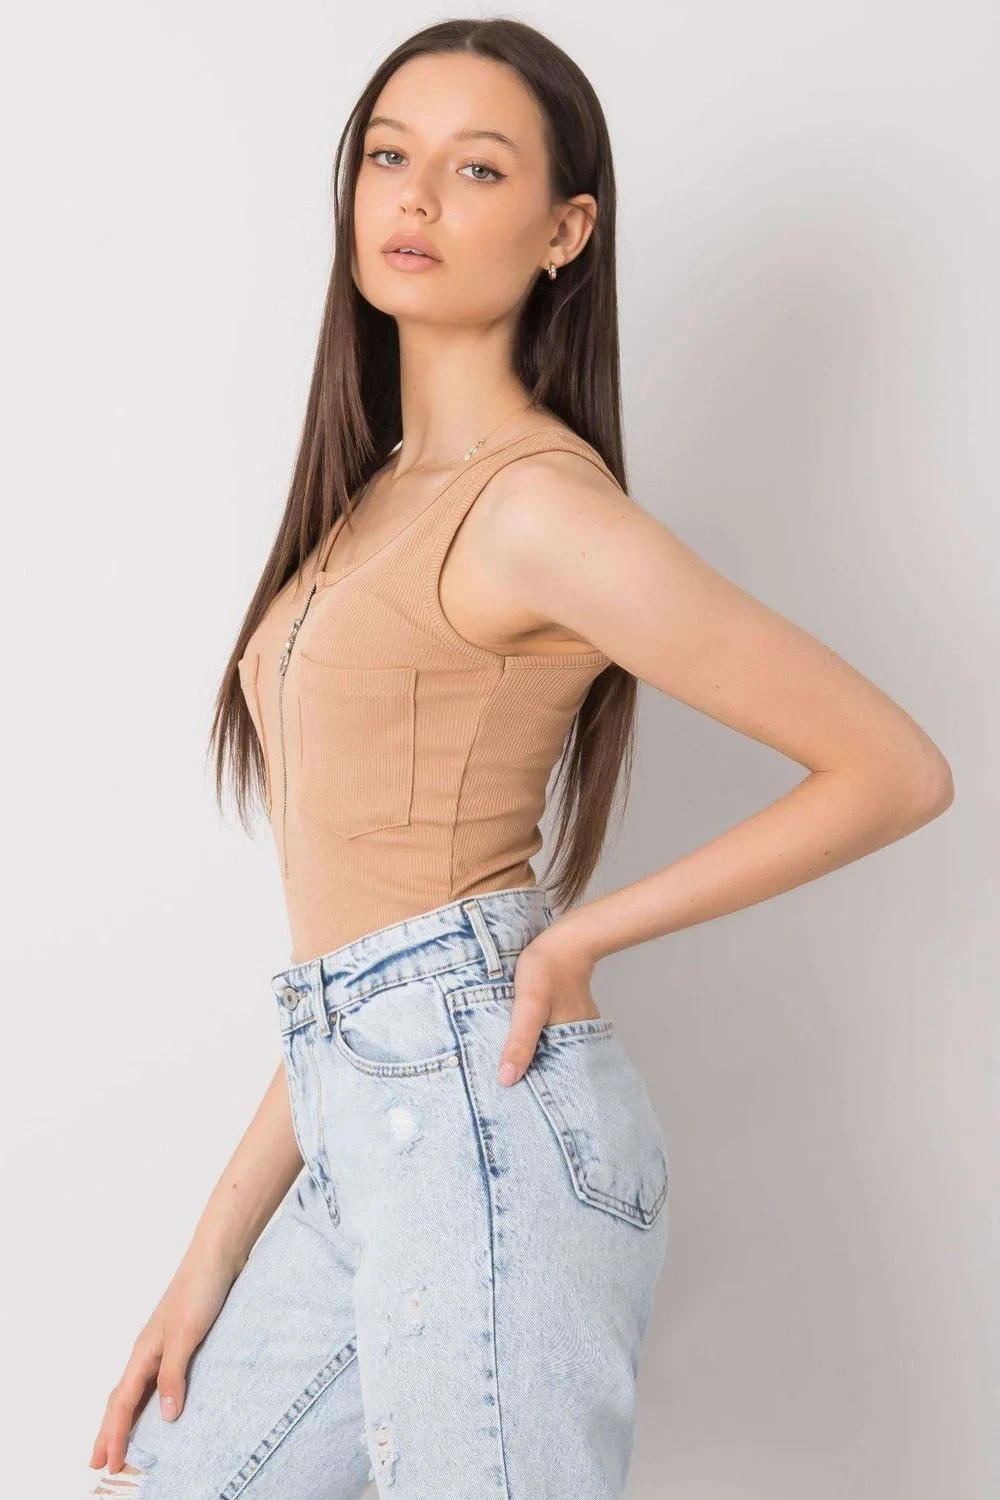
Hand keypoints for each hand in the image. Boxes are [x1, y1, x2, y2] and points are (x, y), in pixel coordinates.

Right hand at [88, 1245, 241, 1476]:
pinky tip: (160, 1410)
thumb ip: (174, 1375)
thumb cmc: (200, 1289)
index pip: (122, 1403)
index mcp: (144, 1352)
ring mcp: (164, 1347)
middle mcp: (149, 1352)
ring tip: (122, 1443)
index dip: (115, 1435)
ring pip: (139, 1391)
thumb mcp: (187, 1335)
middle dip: (109, 1432)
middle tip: (100, 1464)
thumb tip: (166, 1417)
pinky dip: (151, 1402)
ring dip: (129, 1419)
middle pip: (122, 1400)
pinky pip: (158, 1381)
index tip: (109, 1464)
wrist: (220, 1256)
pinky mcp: (183, 1342)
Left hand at [497, 923, 601, 1085]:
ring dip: (530, 1059)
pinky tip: (514, 1043)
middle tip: (500, 1092)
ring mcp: (570, 1026)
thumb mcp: (529, 1005)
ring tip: (503, 1074)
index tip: (513, 1106)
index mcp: (572, 1043)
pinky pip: (546, 1035)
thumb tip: (507, 1079)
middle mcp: (575, 1039)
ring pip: (547, 1051)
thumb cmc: (547, 967)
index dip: (535, 1093)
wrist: (565, 938)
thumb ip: (520, 1040)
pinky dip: (532, 1042)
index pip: (553, 1080)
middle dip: (530, 1079)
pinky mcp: (562, 1015)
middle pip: (550, 1067)